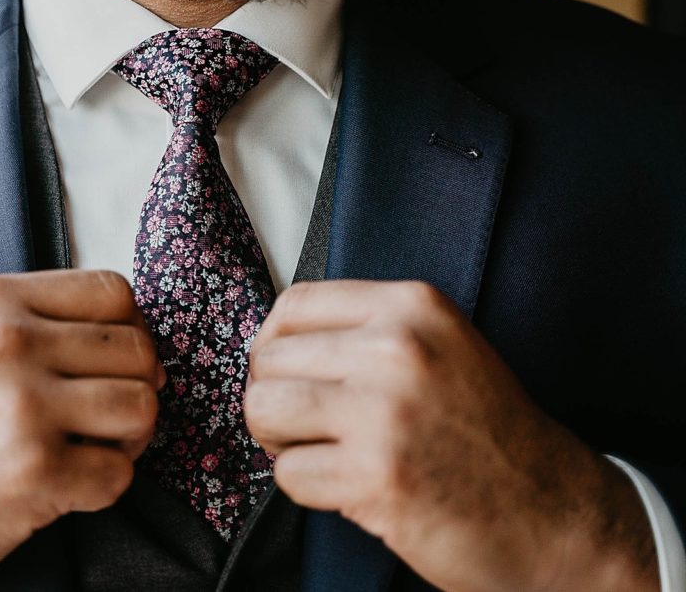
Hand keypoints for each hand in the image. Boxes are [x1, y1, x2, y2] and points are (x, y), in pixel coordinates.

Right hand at [0, 270, 163, 591]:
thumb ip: (37, 320)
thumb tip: (135, 335)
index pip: (114, 291)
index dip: (131, 329)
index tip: (116, 363)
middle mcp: (8, 343)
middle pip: (137, 349)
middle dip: (135, 386)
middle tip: (105, 417)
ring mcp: (22, 407)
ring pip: (142, 406)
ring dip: (129, 437)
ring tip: (92, 449)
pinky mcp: (33, 471)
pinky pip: (119, 473)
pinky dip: (103, 486)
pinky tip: (66, 486)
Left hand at [244, 280, 658, 591]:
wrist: (553, 512)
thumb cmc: (484, 431)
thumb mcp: (438, 346)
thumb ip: (364, 331)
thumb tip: (272, 339)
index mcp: (411, 307)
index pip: (294, 305)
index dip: (275, 345)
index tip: (287, 374)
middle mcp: (397, 349)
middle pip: (268, 359)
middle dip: (274, 398)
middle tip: (306, 426)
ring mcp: (386, 412)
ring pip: (264, 409)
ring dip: (279, 440)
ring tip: (319, 451)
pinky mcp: (376, 475)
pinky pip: (288, 473)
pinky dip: (308, 488)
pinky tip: (351, 487)